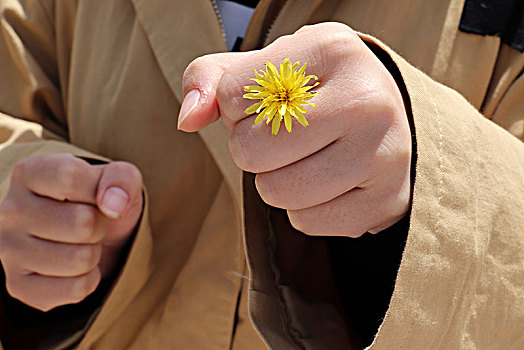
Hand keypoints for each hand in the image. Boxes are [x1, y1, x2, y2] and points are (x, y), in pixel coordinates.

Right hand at [0, 153, 142, 310]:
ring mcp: (9, 250)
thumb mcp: (118, 178)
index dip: (101, 190)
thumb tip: (114, 204)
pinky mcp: (17, 285)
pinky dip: (89, 281)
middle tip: (91, 223)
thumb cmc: (100, 199)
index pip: (70, 178)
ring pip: (80, 260)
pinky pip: (75, 290)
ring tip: (82, 242)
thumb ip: (122, 178)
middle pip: (82, 224)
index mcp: (30, 173)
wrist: (88, 234)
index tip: (101, 196)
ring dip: (94, 254)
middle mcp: (10, 210)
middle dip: (101, 226)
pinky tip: (75, 267)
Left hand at [178, 22, 411, 236]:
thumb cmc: (314, 91)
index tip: (267, 103)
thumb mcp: (265, 67)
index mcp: (331, 49)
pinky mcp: (386, 201)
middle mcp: (366, 99)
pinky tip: (328, 183)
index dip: (235, 107)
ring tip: (306, 159)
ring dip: (276, 181)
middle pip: (251, 149)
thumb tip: (187, 121)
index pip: (232, 95)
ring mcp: (383, 154)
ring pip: (277, 192)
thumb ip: (211, 80)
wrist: (387, 116)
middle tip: (282, 137)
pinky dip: (303, 208)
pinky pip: (306, 221)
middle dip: (252, 148)